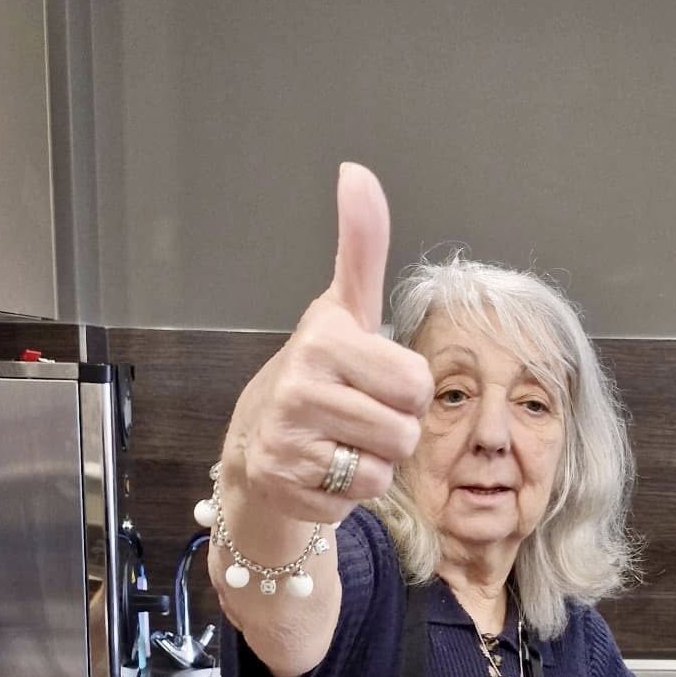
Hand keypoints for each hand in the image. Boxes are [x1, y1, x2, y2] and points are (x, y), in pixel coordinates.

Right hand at [226, 163, 433, 522]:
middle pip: (405, 432)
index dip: (405, 388)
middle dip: (391, 431)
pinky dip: (344, 494)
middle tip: (357, 416)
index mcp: (325, 341)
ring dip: (371, 465)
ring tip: (340, 443)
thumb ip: (360, 245)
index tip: (372, 379)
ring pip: (382, 472)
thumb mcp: (344, 308)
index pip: (416, 383)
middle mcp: (300, 388)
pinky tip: (320, 470)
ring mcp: (288, 441)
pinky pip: (353, 503)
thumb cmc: (319, 371)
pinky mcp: (284, 487)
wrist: (259, 439)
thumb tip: (357, 173)